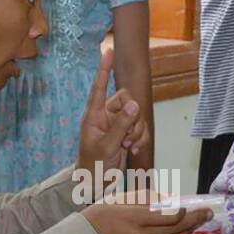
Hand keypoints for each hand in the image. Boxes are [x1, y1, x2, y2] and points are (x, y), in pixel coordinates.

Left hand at [77, 48, 148, 173]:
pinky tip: (132, 150)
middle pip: (127, 101)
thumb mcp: (106, 146)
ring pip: (137, 116)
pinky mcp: (126, 134)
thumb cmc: (93, 165)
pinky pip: (140, 129)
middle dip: (133, 119)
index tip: (108, 50)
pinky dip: (140, 139)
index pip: (99, 87)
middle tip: (126, 137)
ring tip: (127, 147)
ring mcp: (117, 125)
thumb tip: (135, 104)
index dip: (104, 69)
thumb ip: (121, 125)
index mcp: (93, 115)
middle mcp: (106, 116)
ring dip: (137, 132)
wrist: (96, 184)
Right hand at [83, 189, 211, 233]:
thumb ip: (141, 200)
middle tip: (206, 214)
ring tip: (196, 225)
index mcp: (134, 218)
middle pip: (176, 229)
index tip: (191, 206)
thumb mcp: (115, 201)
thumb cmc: (94, 220)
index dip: (184, 211)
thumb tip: (164, 201)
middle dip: (194, 221)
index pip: (169, 216)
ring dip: (186, 233)